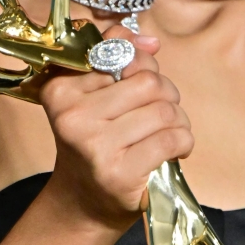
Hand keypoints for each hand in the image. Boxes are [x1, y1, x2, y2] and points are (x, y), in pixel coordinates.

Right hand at [39, 28, 193, 230]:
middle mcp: (73, 117)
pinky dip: (183, 142)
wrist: (83, 203)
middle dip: (166, 96)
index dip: (143, 69)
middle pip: (149, 82)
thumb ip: (116, 55)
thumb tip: (149, 40)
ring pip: (164, 111)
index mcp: (61, 90)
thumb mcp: (94, 96)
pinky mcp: (120, 173)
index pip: (123, 55)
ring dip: (178, 122)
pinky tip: (174, 151)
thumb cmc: (95, 143)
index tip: (140, 89)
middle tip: (160, 115)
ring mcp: (95, 146)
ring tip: (167, 134)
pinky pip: (171, 139)